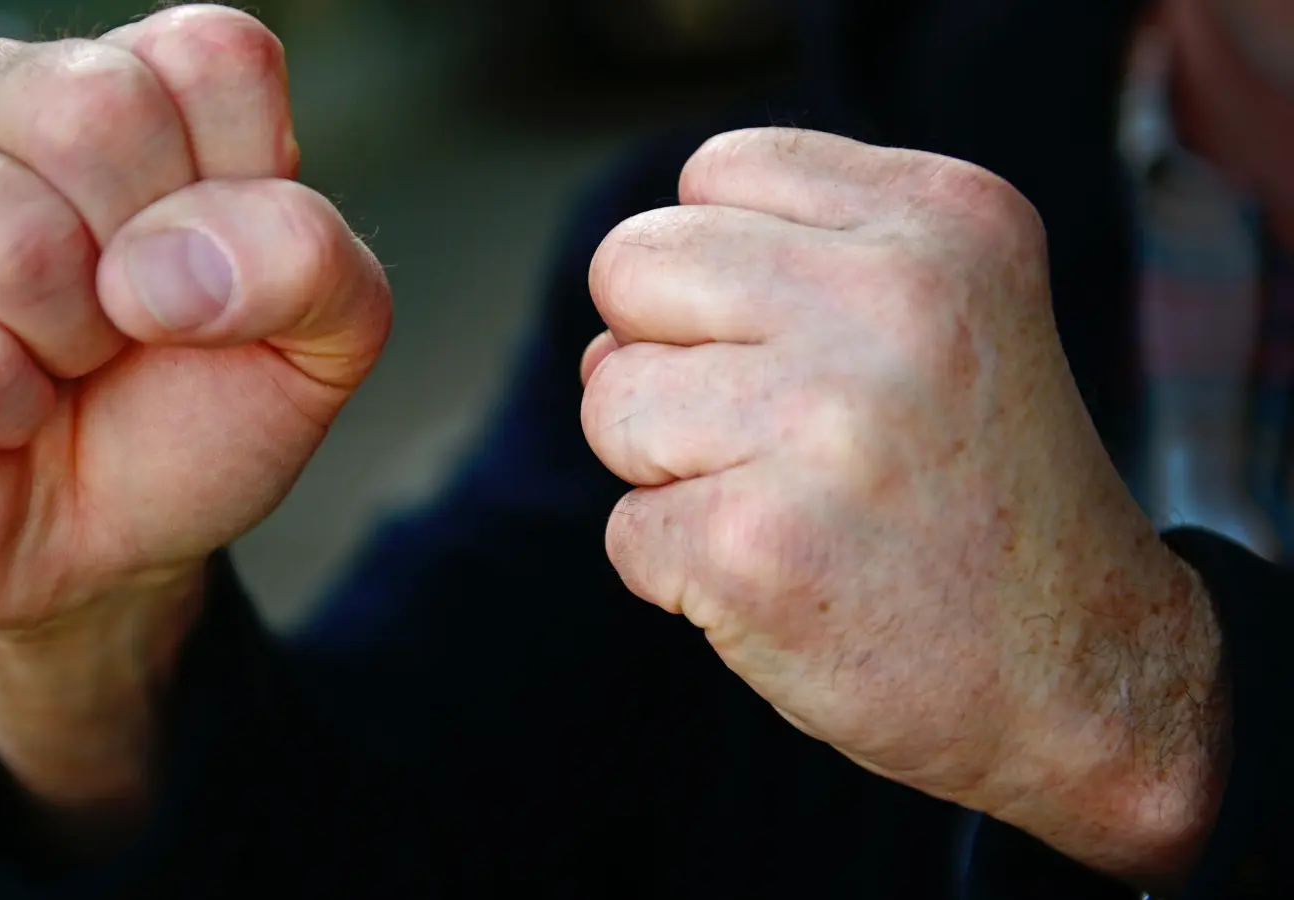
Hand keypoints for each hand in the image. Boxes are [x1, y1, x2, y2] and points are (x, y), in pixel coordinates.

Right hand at [0, 5, 389, 813]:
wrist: (104, 544)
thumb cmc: (198, 415)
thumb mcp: (321, 344)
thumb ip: (311, 262)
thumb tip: (158, 262)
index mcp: (149, 81)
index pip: (213, 58)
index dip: (243, 196)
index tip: (221, 272)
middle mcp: (16, 89)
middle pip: (97, 115)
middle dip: (147, 276)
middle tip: (131, 325)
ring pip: (12, 241)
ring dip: (67, 351)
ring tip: (60, 362)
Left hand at [580, 128, 1227, 886]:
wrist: (1084, 670)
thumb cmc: (974, 486)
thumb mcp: (937, 315)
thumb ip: (776, 274)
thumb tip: (601, 342)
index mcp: (942, 217)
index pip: (714, 172)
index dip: (722, 273)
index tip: (808, 351)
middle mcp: (891, 298)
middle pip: (632, 265)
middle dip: (665, 357)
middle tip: (774, 435)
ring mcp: (821, 422)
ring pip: (611, 399)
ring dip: (667, 471)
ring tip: (789, 507)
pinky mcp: (755, 545)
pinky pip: (626, 531)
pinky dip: (680, 572)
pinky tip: (788, 582)